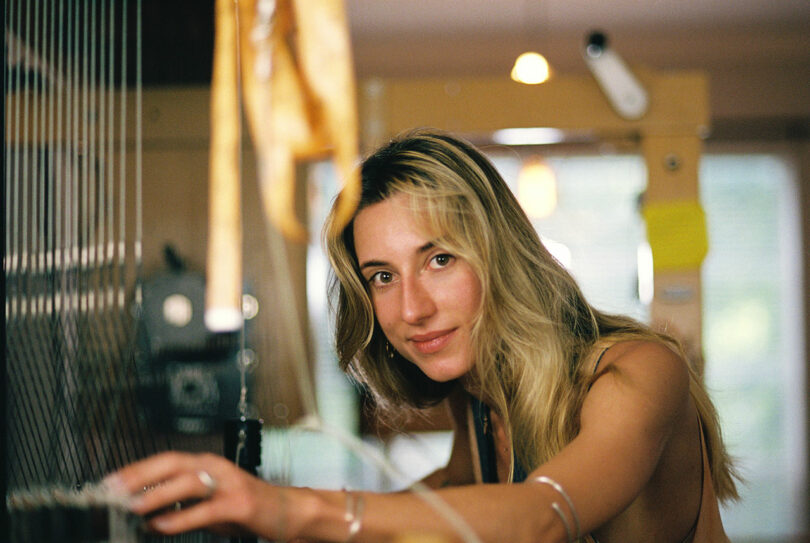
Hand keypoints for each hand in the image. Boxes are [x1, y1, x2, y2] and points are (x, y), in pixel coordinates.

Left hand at [105, 451, 280, 536]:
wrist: (287, 513)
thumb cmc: (245, 509)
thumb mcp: (207, 508)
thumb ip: (180, 510)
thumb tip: (145, 520)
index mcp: (206, 465)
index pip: (165, 460)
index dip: (136, 469)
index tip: (109, 482)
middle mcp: (216, 468)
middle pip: (172, 463)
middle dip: (140, 475)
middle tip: (112, 490)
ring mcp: (229, 484)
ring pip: (188, 482)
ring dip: (157, 493)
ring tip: (132, 506)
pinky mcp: (239, 504)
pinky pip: (205, 510)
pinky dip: (180, 518)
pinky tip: (160, 525)